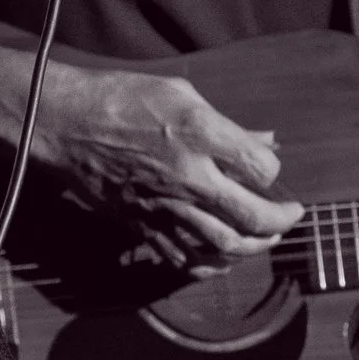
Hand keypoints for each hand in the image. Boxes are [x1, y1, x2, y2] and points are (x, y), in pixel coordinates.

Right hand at [35, 61, 303, 268]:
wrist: (67, 124)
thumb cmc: (124, 99)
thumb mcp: (181, 94)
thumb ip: (227, 124)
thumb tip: (266, 140)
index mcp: (200, 133)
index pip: (262, 167)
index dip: (272, 171)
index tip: (266, 168)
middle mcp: (188, 175)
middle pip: (251, 216)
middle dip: (280, 222)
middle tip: (290, 217)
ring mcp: (165, 206)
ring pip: (224, 246)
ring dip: (254, 248)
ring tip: (265, 239)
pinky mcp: (144, 225)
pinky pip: (186, 258)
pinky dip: (213, 265)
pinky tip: (224, 258)